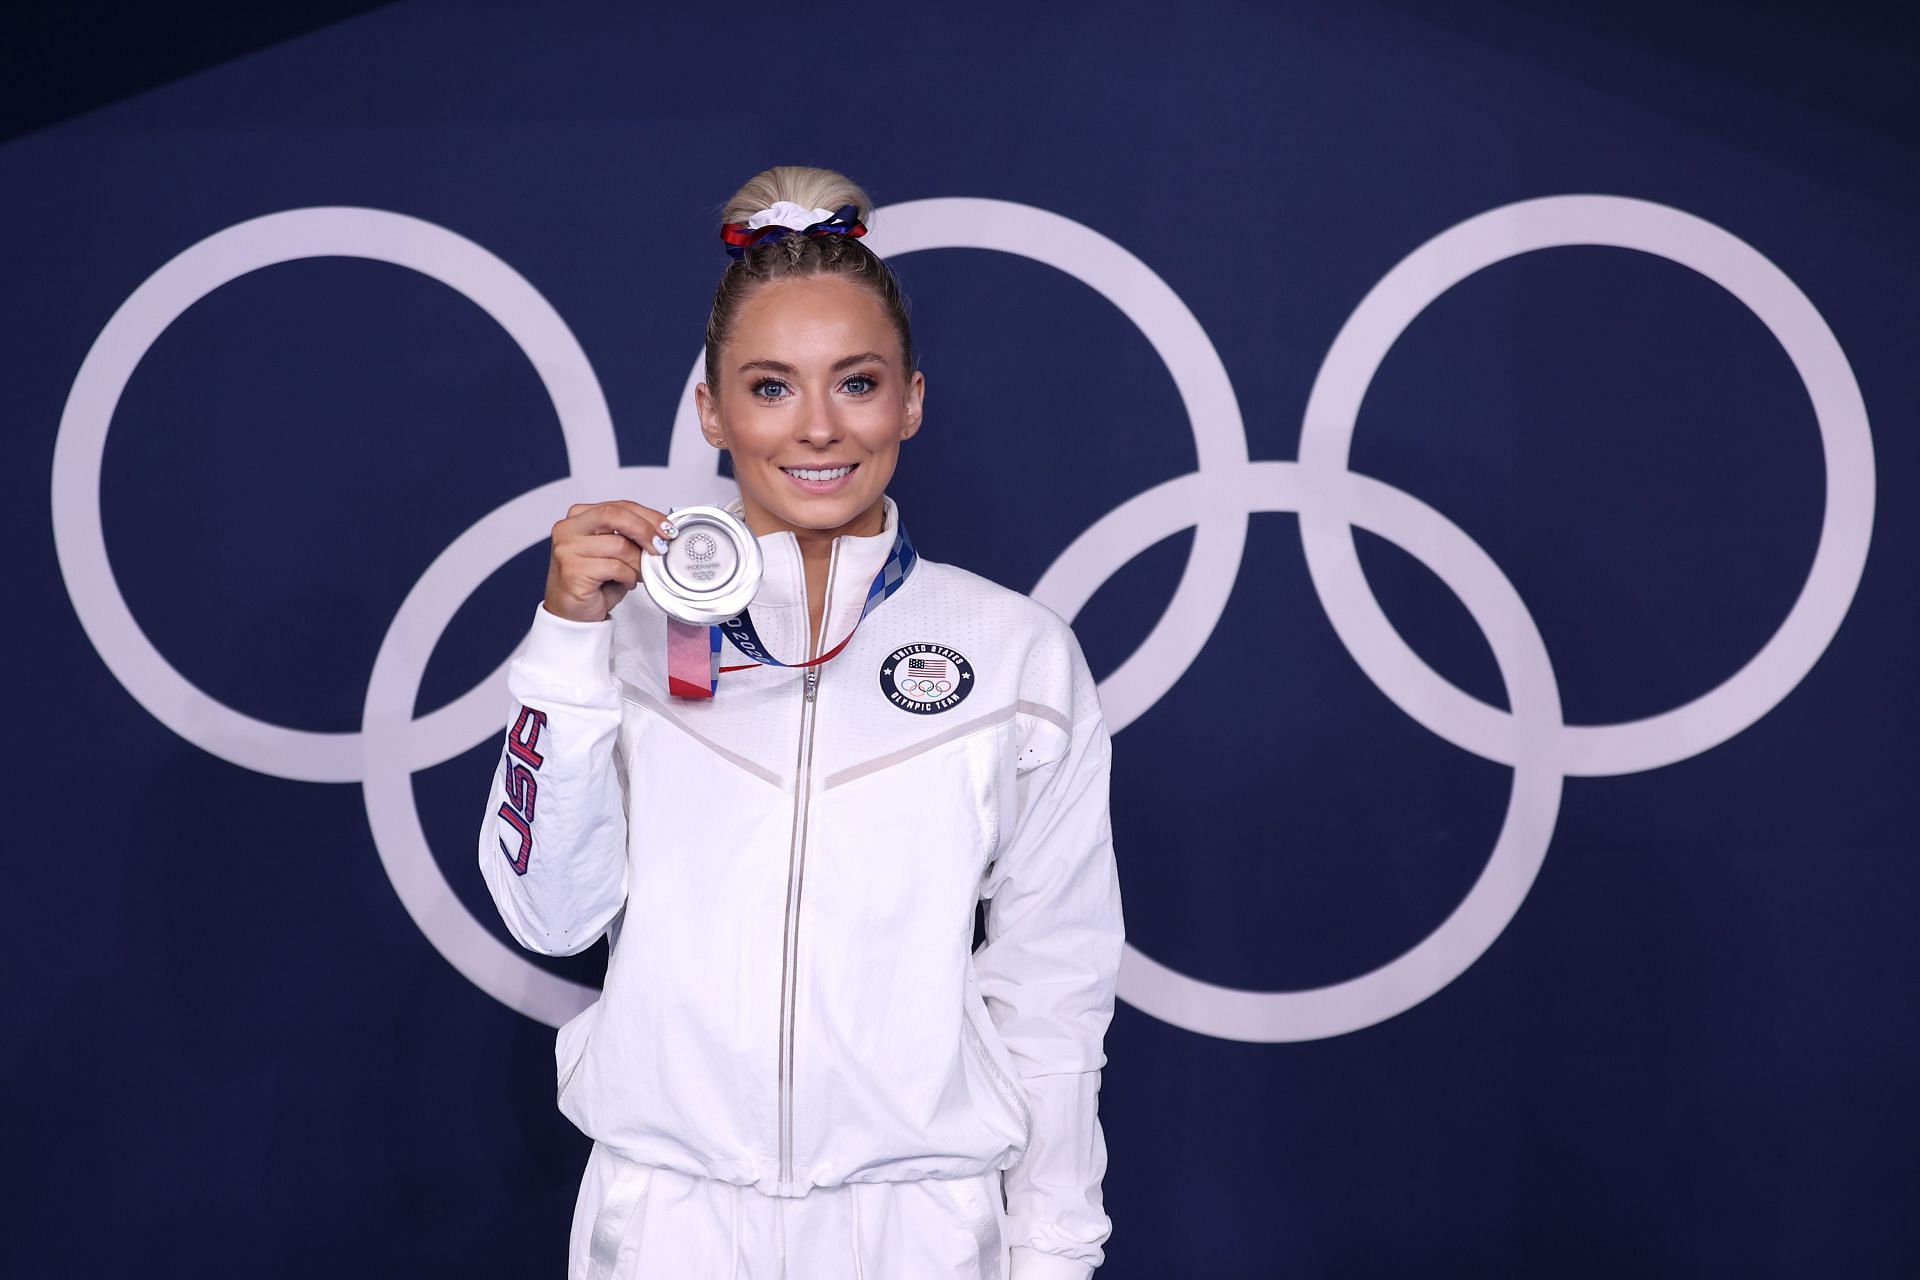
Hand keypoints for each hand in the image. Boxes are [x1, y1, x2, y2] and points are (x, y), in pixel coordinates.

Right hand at [542, 500, 677, 622]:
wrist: (573, 613)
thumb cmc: (594, 582)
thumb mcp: (614, 551)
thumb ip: (629, 536)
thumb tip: (660, 531)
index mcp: (579, 517)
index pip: (618, 506)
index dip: (647, 516)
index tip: (666, 528)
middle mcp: (568, 529)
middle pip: (614, 515)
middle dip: (644, 529)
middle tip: (660, 545)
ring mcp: (567, 549)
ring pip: (619, 545)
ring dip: (637, 562)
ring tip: (637, 573)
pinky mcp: (573, 570)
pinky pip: (615, 567)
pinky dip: (628, 576)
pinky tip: (625, 582)